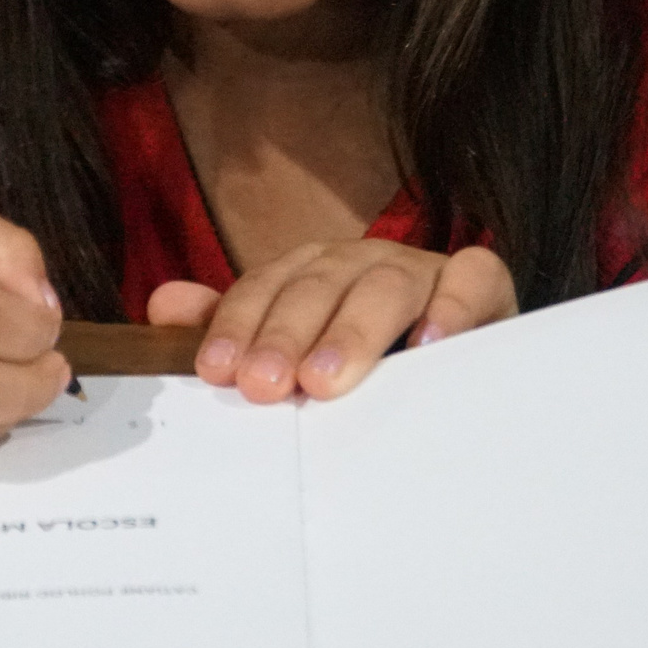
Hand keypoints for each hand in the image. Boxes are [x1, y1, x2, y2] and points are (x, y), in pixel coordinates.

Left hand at [148, 241, 514, 402]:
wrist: (460, 375)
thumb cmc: (368, 368)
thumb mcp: (295, 355)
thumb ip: (232, 329)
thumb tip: (164, 305)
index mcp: (313, 272)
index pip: (266, 287)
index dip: (239, 324)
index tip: (218, 369)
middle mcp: (363, 262)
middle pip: (319, 284)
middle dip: (287, 334)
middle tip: (266, 385)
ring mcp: (424, 268)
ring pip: (386, 283)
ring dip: (353, 331)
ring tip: (327, 379)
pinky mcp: (483, 283)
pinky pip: (472, 278)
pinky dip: (450, 306)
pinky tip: (427, 346)